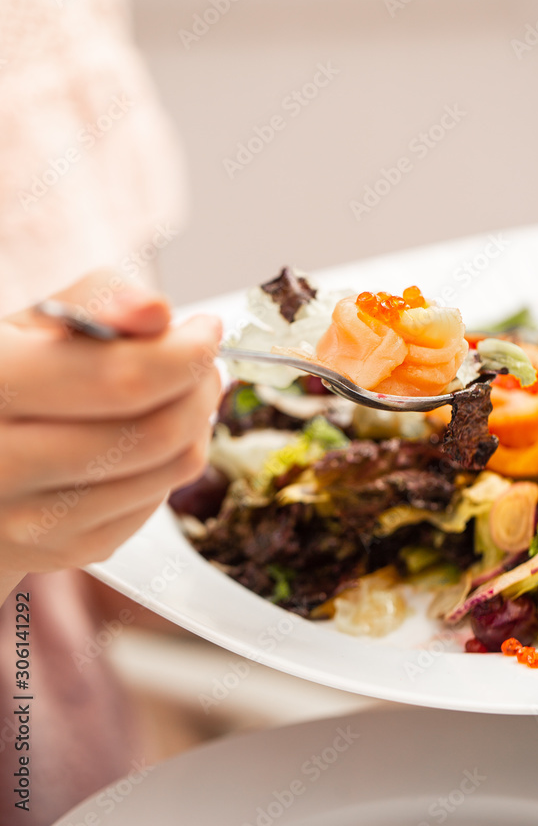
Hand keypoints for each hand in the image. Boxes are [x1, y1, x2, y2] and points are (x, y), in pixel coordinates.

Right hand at [0, 270, 221, 603]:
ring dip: (195, 425)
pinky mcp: (61, 550)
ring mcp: (28, 520)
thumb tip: (154, 311)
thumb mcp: (36, 322)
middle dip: (200, 388)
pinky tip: (147, 437)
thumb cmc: (14, 374)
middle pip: (154, 433)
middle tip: (204, 362)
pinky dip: (167, 464)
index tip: (205, 328)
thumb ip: (98, 300)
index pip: (121, 380)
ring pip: (166, 472)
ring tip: (181, 394)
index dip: (185, 352)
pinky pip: (153, 505)